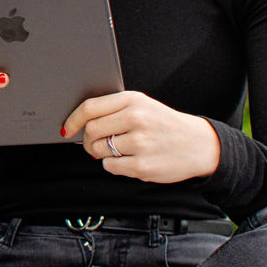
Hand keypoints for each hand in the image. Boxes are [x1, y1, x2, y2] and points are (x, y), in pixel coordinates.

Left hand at [61, 91, 219, 182]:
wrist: (199, 144)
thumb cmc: (165, 125)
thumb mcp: (143, 106)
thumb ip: (114, 110)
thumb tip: (80, 123)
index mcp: (133, 100)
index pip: (90, 108)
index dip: (73, 120)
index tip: (67, 128)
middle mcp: (136, 119)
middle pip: (91, 131)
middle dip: (87, 140)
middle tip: (93, 144)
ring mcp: (139, 143)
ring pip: (99, 150)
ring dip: (101, 153)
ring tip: (118, 150)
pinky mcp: (141, 166)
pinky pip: (110, 166)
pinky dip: (114, 165)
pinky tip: (129, 159)